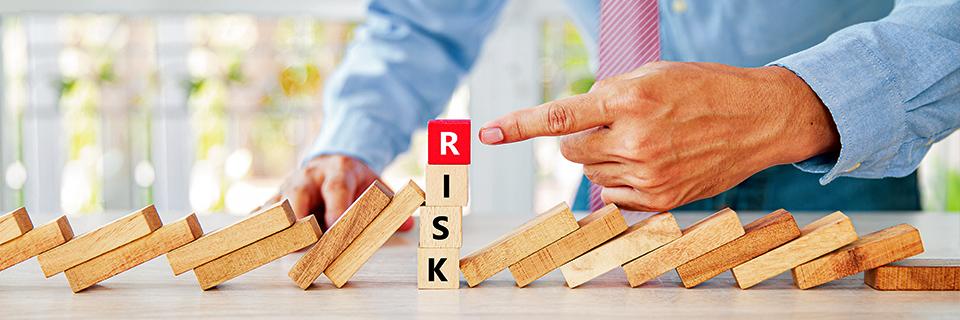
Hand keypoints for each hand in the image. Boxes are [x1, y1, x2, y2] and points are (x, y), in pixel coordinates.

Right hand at [257, 155, 413, 231]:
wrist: (334, 158)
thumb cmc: (356, 179)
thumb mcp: (376, 185)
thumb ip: (390, 205)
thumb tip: (407, 225)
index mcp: (338, 170)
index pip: (336, 191)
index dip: (336, 213)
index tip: (336, 235)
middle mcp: (308, 176)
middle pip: (297, 196)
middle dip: (299, 221)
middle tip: (303, 246)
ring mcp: (288, 185)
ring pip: (275, 204)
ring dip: (275, 226)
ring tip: (275, 247)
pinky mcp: (276, 197)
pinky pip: (262, 210)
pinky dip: (258, 224)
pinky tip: (256, 239)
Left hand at [479, 62, 838, 211]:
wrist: (759, 119)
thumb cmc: (703, 89)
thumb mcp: (652, 75)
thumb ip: (606, 96)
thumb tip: (571, 124)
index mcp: (629, 99)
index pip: (559, 117)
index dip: (518, 125)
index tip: (488, 133)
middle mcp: (634, 139)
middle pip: (570, 151)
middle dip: (581, 139)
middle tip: (614, 126)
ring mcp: (648, 174)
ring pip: (590, 175)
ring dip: (603, 160)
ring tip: (644, 143)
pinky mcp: (660, 200)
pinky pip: (613, 197)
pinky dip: (620, 182)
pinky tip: (650, 165)